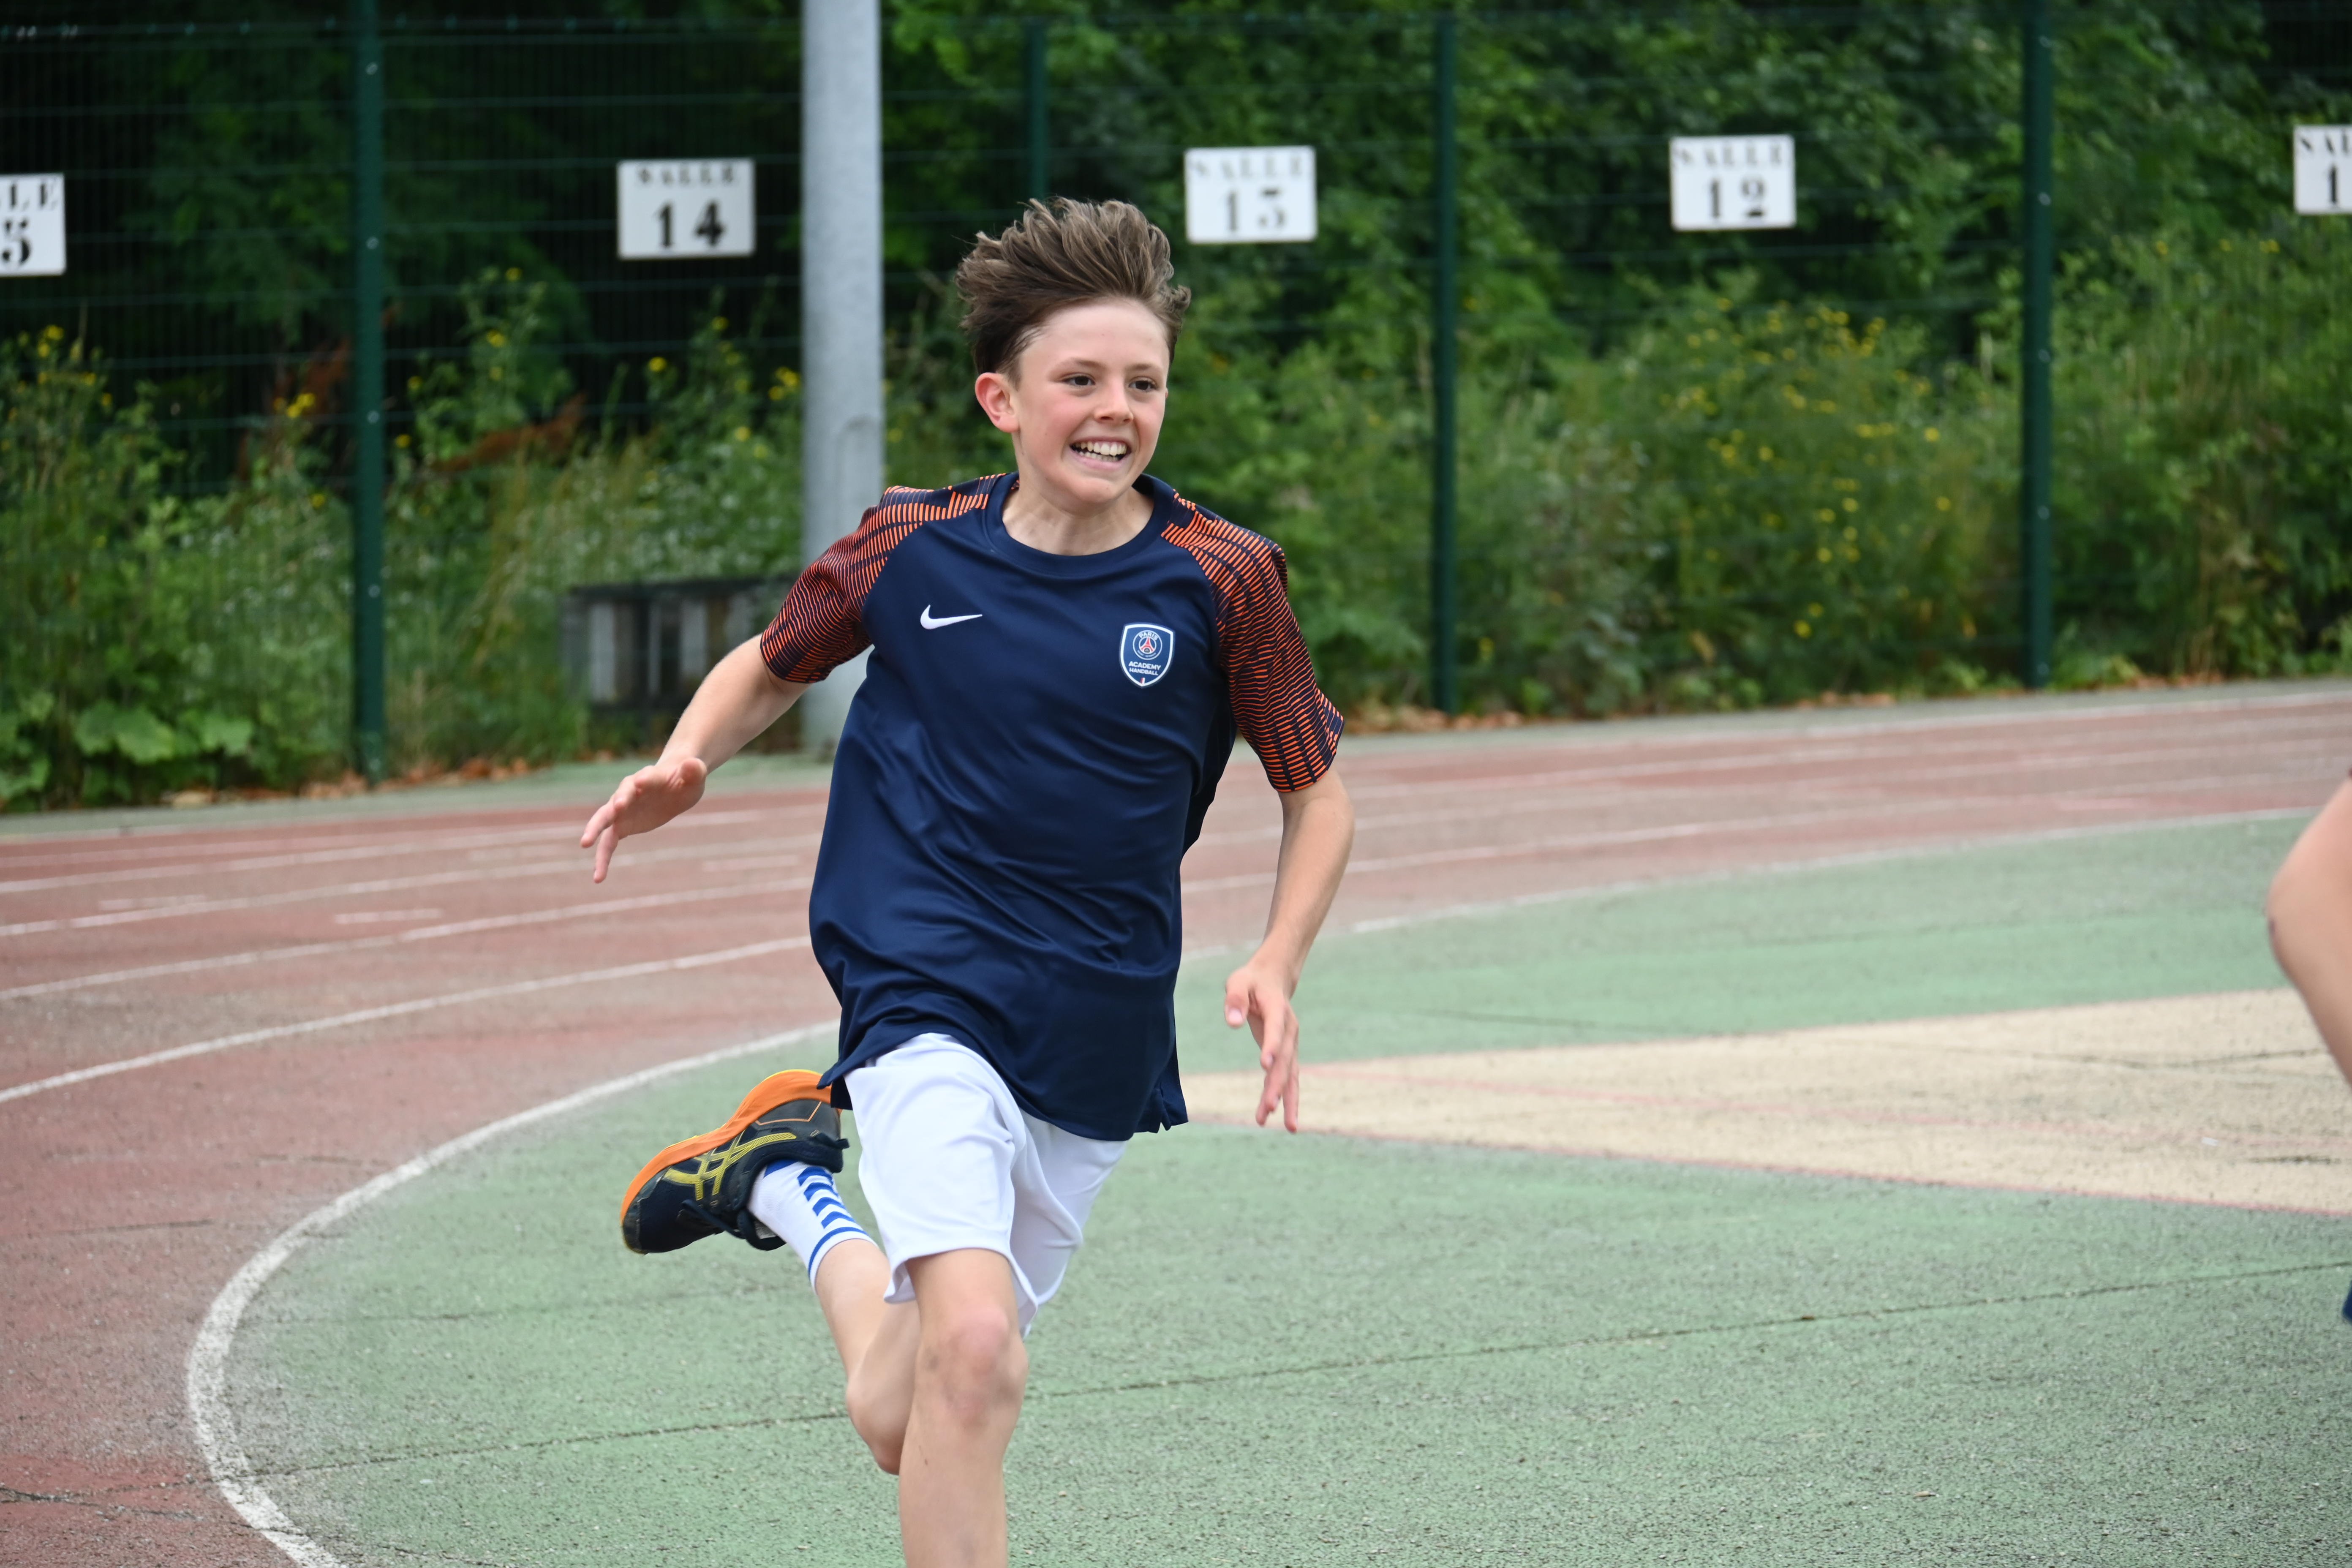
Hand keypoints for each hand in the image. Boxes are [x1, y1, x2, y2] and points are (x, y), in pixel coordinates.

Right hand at [579, 756, 707, 881]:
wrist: (674, 785)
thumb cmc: (685, 779)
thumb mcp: (695, 775)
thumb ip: (693, 770)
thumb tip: (693, 764)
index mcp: (649, 777)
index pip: (645, 778)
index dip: (643, 781)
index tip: (640, 783)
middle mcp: (630, 792)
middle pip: (618, 797)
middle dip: (616, 803)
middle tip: (616, 808)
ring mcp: (622, 809)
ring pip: (604, 820)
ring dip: (594, 831)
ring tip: (584, 844)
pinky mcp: (621, 825)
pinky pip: (607, 842)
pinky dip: (602, 857)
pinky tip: (598, 876)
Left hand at [1224, 957, 1299, 1132]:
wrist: (1273, 979)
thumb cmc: (1251, 981)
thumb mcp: (1238, 982)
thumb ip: (1235, 1000)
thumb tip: (1232, 1023)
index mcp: (1277, 1011)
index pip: (1275, 1030)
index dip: (1271, 1047)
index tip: (1265, 1066)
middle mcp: (1288, 1031)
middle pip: (1285, 1060)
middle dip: (1278, 1085)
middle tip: (1269, 1107)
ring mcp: (1290, 1044)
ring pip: (1290, 1075)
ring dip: (1287, 1099)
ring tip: (1290, 1127)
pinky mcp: (1286, 1053)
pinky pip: (1287, 1078)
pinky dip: (1284, 1098)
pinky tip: (1277, 1118)